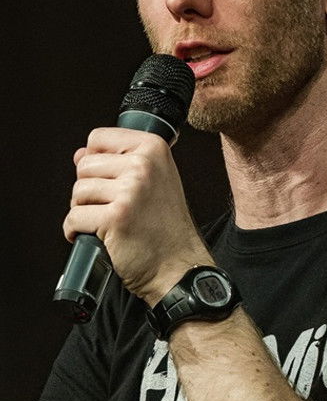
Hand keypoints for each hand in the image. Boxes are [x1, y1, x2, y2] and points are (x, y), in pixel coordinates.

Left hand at [63, 127, 213, 305]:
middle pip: (84, 165)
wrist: (178, 264)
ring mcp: (129, 190)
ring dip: (84, 210)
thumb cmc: (166, 225)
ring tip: (107, 221)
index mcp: (153, 148)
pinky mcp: (115, 217)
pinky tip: (96, 235)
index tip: (108, 177)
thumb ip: (119, 160)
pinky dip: (76, 231)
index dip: (96, 158)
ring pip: (77, 192)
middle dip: (89, 189)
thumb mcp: (154, 179)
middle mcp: (143, 165)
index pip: (98, 137)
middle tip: (111, 205)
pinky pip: (73, 218)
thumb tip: (80, 154)